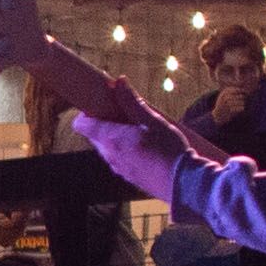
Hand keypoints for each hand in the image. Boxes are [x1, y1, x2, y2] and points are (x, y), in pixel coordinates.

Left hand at [75, 109, 199, 199]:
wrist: (182, 183)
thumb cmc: (168, 150)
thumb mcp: (151, 120)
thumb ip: (132, 101)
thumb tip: (118, 82)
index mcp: (110, 139)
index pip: (82, 124)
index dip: (87, 112)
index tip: (102, 104)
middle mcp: (109, 155)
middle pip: (95, 135)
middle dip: (105, 122)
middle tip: (126, 114)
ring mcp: (118, 168)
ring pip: (108, 147)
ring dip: (117, 136)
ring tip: (139, 130)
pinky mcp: (129, 177)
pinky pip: (120, 159)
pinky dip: (126, 150)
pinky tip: (146, 147)